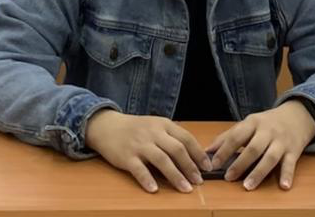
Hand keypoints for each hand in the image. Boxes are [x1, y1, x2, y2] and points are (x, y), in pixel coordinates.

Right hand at [84, 110, 209, 193]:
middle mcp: (153, 133)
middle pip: (176, 150)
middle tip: (199, 181)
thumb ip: (172, 137)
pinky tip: (154, 189)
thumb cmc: (136, 129)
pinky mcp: (126, 156)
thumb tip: (194, 156)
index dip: (198, 153)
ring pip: (161, 160)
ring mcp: (139, 144)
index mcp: (163, 124)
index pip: (186, 138)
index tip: (207, 167)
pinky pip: (139, 169)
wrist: (107, 126)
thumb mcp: (155, 126)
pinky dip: (147, 179)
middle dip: (190, 167)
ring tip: (185, 189)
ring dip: (175, 175)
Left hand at [206, 101, 314, 190]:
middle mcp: (267, 131)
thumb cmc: (267, 123)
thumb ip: (229, 136)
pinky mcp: (294, 151)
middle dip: (240, 163)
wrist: (297, 115)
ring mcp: (281, 141)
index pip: (236, 136)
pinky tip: (283, 186)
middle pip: (253, 148)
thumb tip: (208, 150)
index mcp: (253, 122)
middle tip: (228, 177)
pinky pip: (290, 164)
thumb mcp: (248, 123)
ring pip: (270, 157)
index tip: (213, 164)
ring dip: (258, 173)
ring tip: (248, 186)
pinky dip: (287, 175)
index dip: (224, 150)